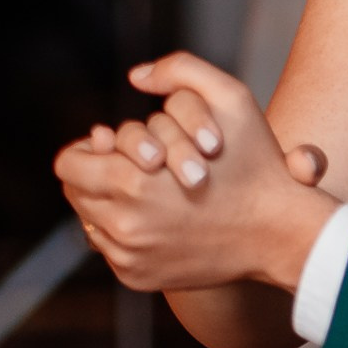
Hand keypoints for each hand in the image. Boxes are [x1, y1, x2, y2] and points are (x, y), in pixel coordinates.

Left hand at [54, 53, 337, 293]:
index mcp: (132, 183)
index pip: (69, 164)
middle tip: (129, 164)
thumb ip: (180, 70)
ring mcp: (128, 257)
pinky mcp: (136, 277)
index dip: (89, 148)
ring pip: (89, 220)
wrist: (278, 233)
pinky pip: (109, 248)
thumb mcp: (230, 98)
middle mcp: (124, 227)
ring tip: (142, 189)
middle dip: (98, 172)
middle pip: (74, 192)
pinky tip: (157, 218)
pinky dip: (125, 231)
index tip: (110, 144)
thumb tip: (135, 76)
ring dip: (109, 201)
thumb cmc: (256, 163)